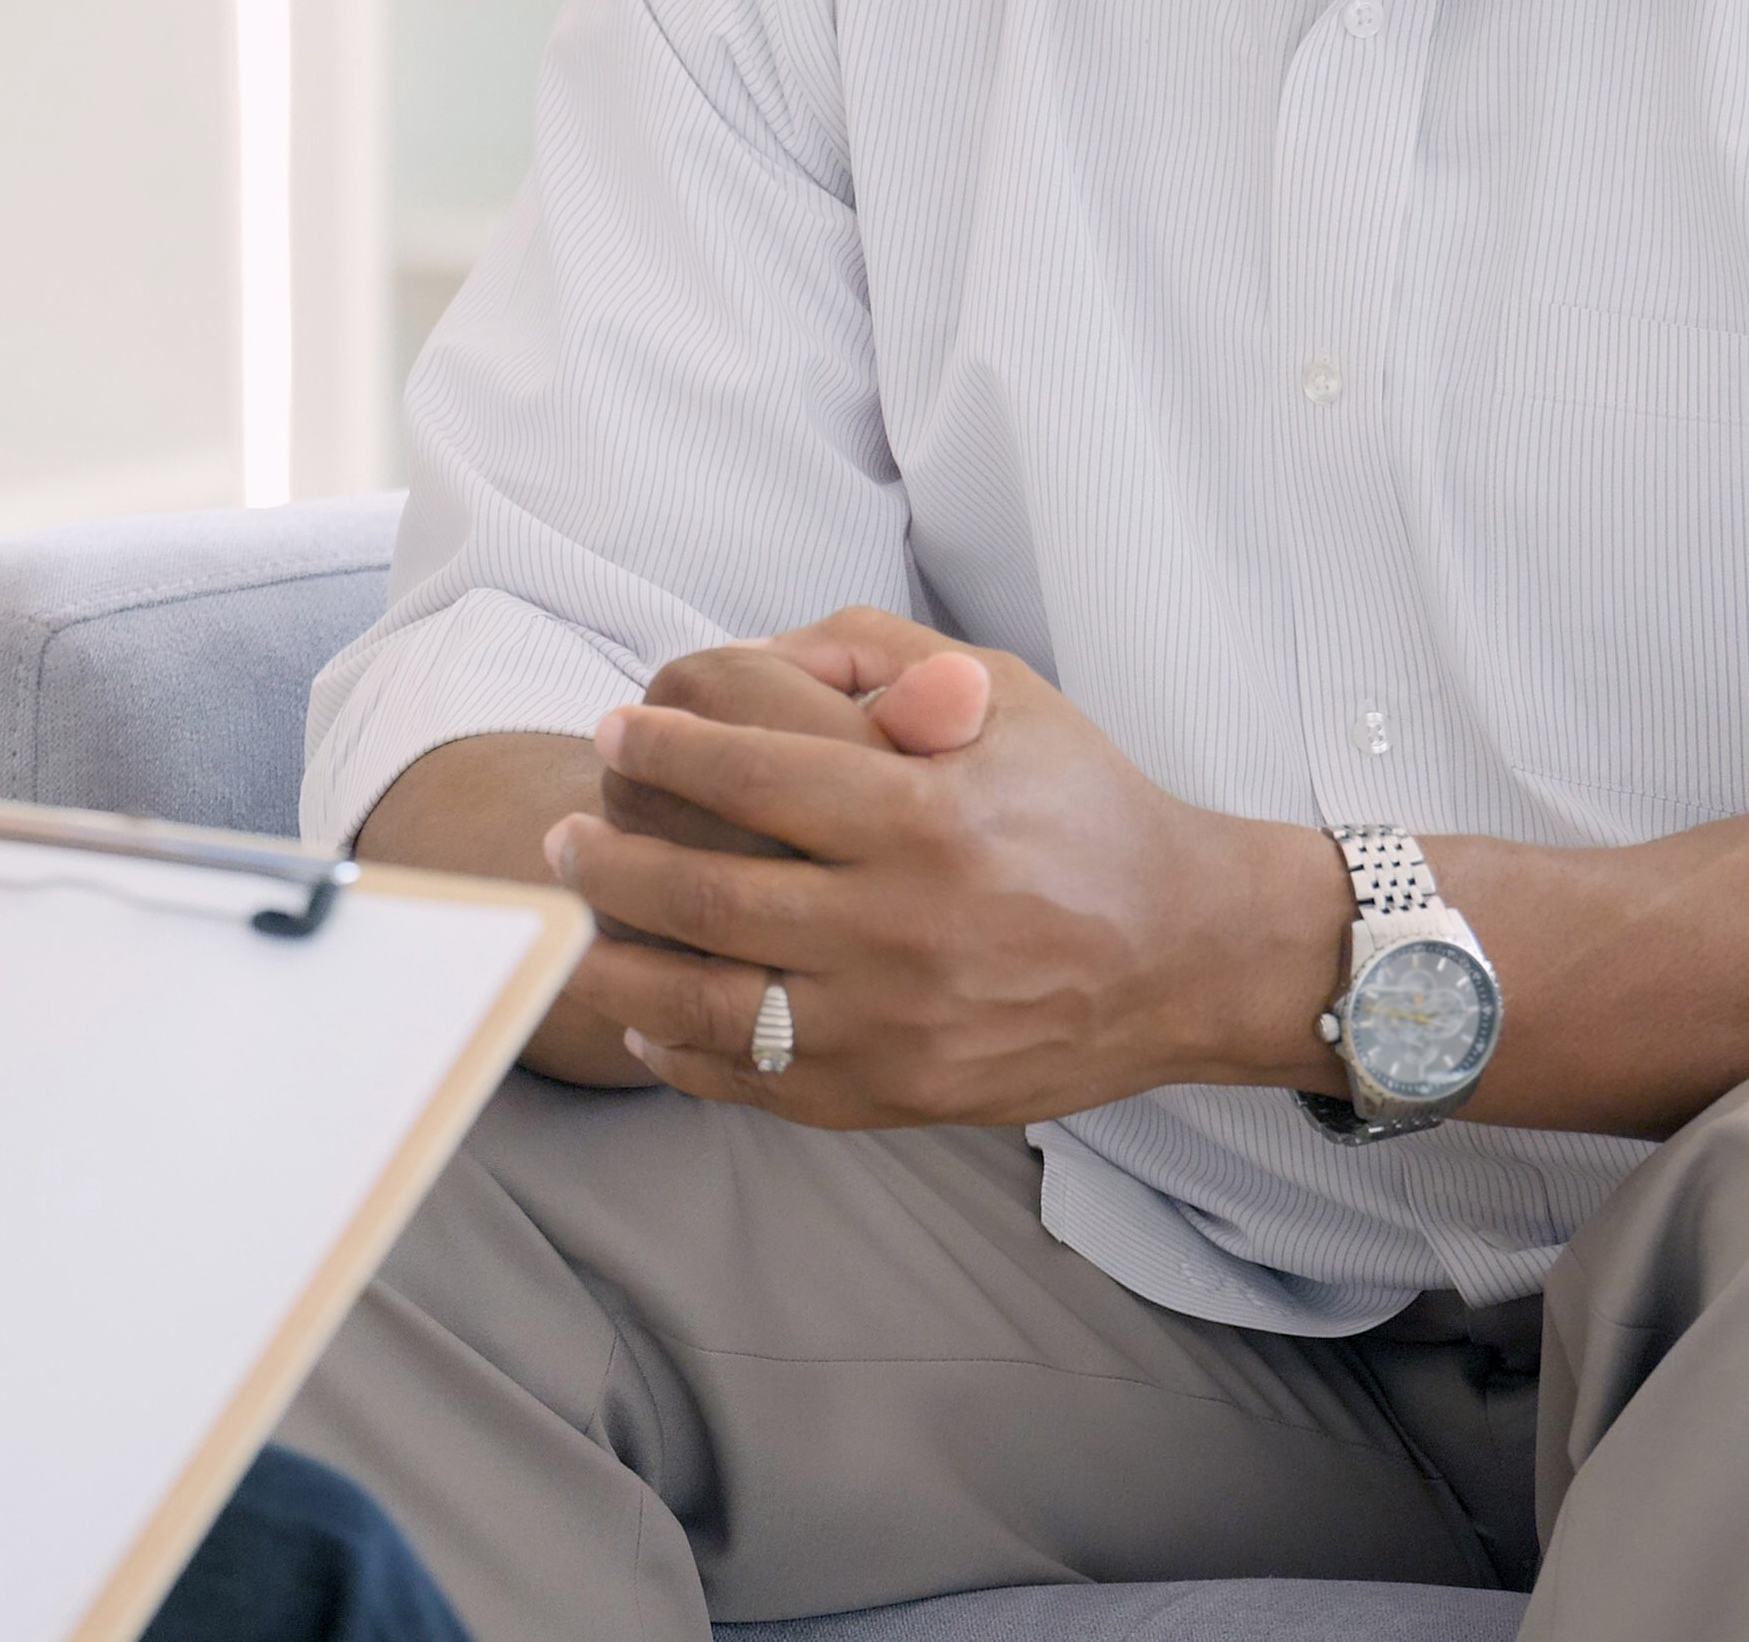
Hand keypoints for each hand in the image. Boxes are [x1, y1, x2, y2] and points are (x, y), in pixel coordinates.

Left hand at [547, 608, 1345, 1128]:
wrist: (1185, 952)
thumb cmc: (1080, 805)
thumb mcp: (1003, 692)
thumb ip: (877, 655)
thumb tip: (755, 654)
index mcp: (926, 816)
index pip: (749, 774)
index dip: (659, 749)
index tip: (614, 731)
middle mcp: (904, 926)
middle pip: (705, 894)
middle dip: (607, 859)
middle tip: (564, 835)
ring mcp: (895, 1024)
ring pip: (707, 1003)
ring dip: (615, 959)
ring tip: (573, 924)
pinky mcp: (894, 1095)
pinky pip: (752, 1081)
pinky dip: (678, 1049)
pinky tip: (643, 1009)